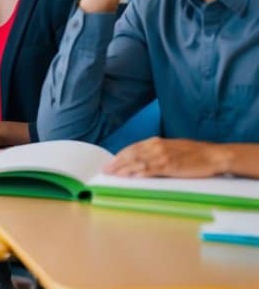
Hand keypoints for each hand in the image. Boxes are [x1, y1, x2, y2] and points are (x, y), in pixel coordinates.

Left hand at [105, 137, 229, 177]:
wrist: (213, 155)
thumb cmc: (194, 154)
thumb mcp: (171, 148)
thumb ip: (157, 152)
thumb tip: (142, 160)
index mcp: (156, 141)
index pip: (132, 148)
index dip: (120, 155)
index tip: (110, 162)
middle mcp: (157, 146)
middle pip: (131, 154)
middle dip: (117, 163)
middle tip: (105, 170)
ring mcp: (163, 156)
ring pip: (138, 162)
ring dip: (124, 168)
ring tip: (113, 174)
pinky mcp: (170, 166)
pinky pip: (151, 169)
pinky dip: (139, 172)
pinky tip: (131, 176)